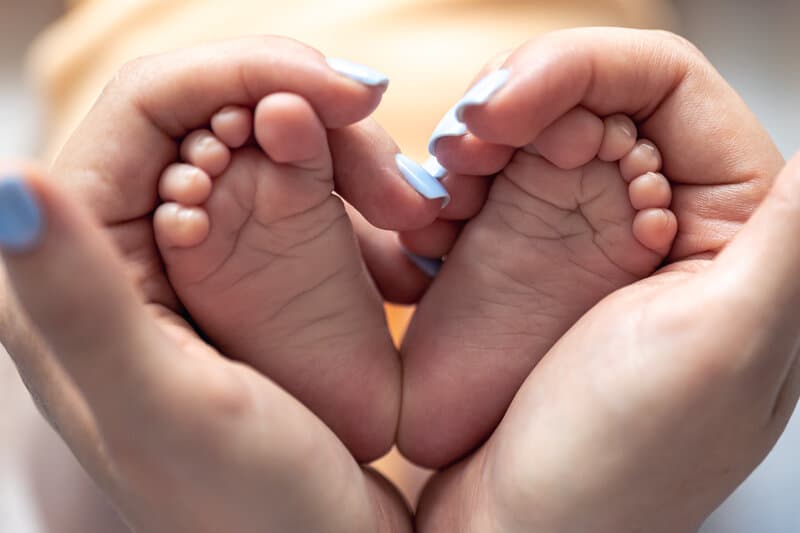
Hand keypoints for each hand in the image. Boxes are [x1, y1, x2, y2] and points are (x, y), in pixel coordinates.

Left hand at [0, 37, 419, 532]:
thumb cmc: (247, 510)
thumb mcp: (165, 409)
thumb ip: (77, 300)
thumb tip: (9, 181)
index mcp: (78, 265)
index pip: (150, 103)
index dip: (252, 71)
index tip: (354, 93)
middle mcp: (125, 248)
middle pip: (220, 113)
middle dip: (320, 122)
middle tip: (402, 186)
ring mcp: (193, 257)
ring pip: (271, 148)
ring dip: (351, 164)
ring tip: (413, 222)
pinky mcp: (249, 275)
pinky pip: (304, 198)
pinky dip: (361, 206)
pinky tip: (403, 247)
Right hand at [415, 29, 791, 532]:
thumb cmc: (615, 466)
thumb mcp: (724, 344)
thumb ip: (783, 232)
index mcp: (728, 227)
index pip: (665, 84)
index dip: (580, 69)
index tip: (507, 108)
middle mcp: (656, 222)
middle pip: (586, 94)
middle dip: (512, 103)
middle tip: (461, 147)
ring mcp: (580, 241)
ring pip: (526, 135)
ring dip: (472, 144)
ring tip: (439, 199)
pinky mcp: (520, 263)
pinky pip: (483, 189)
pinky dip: (446, 190)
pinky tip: (428, 227)